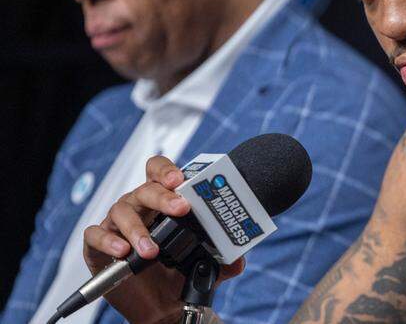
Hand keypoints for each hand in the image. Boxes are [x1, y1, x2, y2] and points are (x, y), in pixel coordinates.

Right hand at [82, 156, 244, 322]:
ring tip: (151, 249)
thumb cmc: (178, 274)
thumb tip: (239, 259)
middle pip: (145, 189)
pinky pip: (95, 235)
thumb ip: (223, 260)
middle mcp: (139, 207)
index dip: (166, 171)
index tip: (180, 180)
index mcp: (162, 203)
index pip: (159, 172)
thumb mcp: (205, 265)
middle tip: (180, 209)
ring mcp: (117, 225)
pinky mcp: (97, 247)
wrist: (160, 306)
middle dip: (163, 196)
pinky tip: (122, 251)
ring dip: (138, 229)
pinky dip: (107, 241)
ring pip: (121, 211)